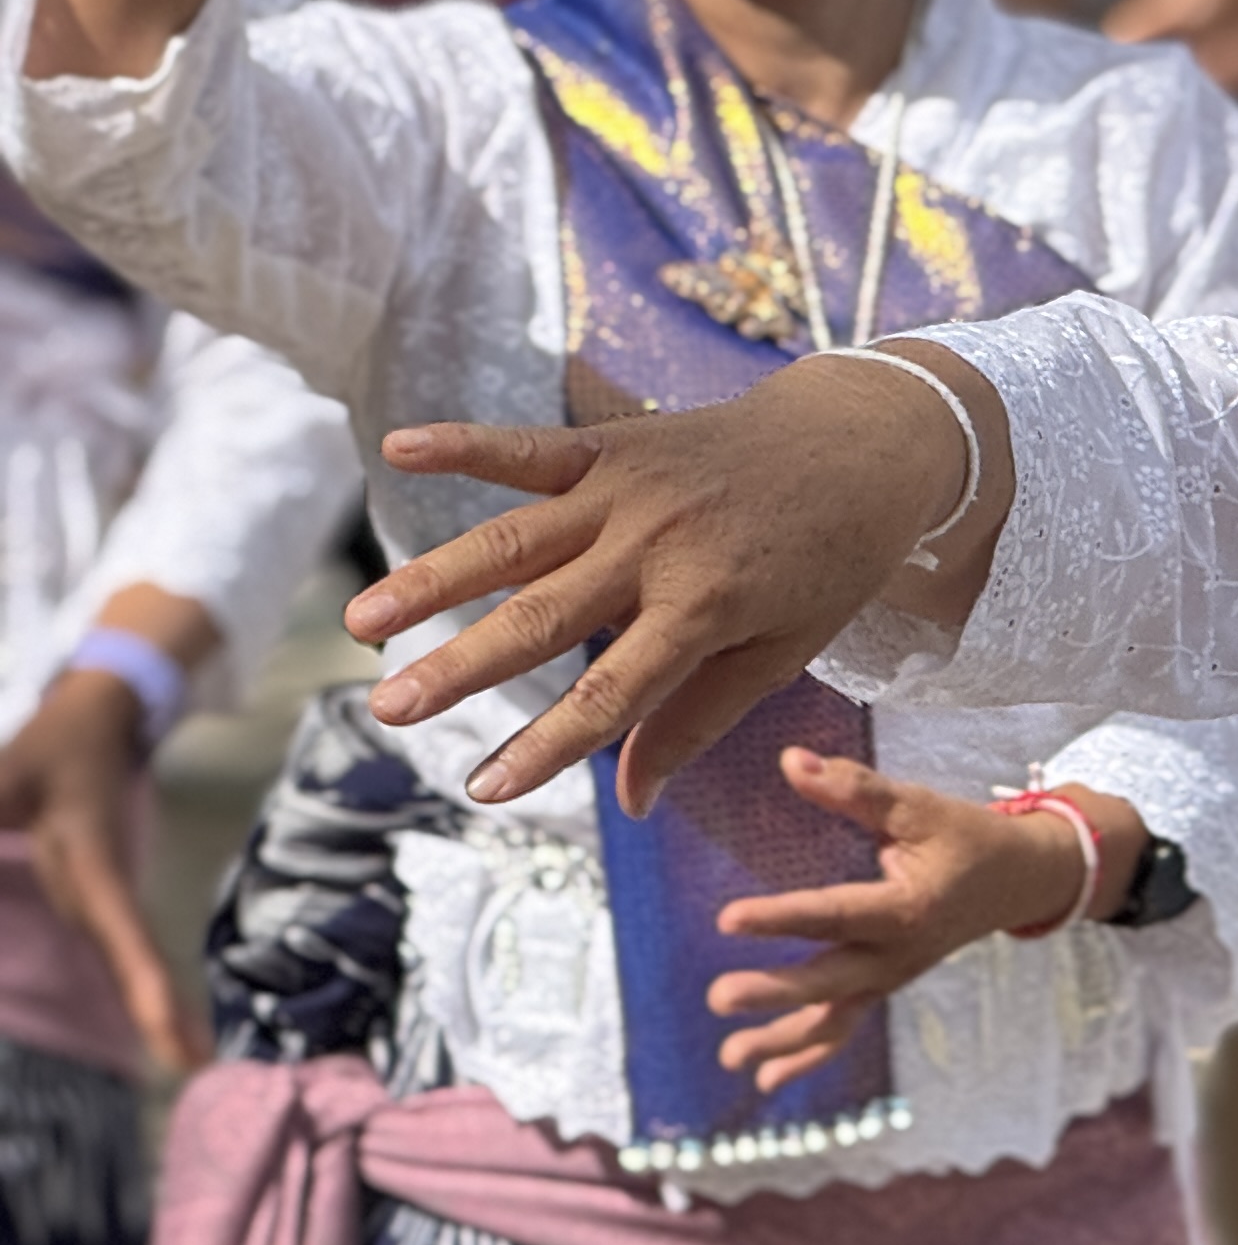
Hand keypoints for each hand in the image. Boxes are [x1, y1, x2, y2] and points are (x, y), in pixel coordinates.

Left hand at [0, 674, 204, 1070]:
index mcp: (92, 866)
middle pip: (140, 963)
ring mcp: (102, 897)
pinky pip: (119, 952)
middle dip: (167, 1018)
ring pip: (133, 963)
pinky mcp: (92, 898)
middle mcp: (105, 891)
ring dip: (162, 1010)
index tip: (176, 1037)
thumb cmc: (53, 745)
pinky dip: (139, 988)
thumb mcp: (7, 778)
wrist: (99, 718)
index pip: (125, 935)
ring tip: (187, 1057)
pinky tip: (157, 1022)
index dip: (149, 988)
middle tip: (193, 1067)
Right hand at [344, 350, 997, 812]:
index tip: (481, 790)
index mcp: (705, 607)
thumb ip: (697, 719)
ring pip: (514, 539)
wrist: (868, 443)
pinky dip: (465, 443)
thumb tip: (629, 801)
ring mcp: (630, 491)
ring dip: (433, 577)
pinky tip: (397, 447)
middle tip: (387, 710)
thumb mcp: (783, 651)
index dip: (543, 746)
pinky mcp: (617, 443)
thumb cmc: (829, 560)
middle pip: (541, 618)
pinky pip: (531, 446)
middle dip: (460, 668)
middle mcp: (656, 547)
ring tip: (362, 619)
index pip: (609, 694)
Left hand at [707, 753, 1130, 1089]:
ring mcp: (890, 978)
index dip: (782, 917)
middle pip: (830, 980)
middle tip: (719, 996)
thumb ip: (855, 790)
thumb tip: (790, 761)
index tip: (728, 919)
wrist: (1019, 880)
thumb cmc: (967, 838)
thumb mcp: (919, 807)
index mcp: (908, 908)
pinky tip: (763, 1080)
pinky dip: (806, 1056)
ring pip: (834, 1019)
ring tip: (729, 1057)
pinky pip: (844, 1029)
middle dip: (775, 992)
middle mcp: (897, 954)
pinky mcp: (883, 987)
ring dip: (782, 1041)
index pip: (836, 913)